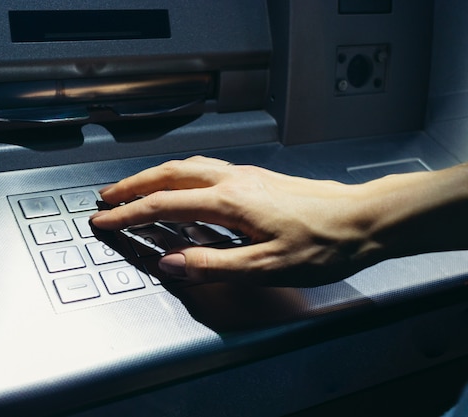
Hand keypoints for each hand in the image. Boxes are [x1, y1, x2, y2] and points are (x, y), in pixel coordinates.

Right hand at [90, 156, 378, 284]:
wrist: (363, 219)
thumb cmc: (324, 244)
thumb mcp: (267, 267)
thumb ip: (214, 266)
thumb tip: (172, 264)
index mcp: (230, 201)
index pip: (164, 205)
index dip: (128, 214)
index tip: (104, 221)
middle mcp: (234, 180)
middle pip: (169, 174)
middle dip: (133, 185)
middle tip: (108, 197)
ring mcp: (246, 175)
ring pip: (187, 166)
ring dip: (155, 176)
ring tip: (137, 188)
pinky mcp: (258, 178)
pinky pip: (206, 169)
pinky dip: (180, 175)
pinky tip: (185, 185)